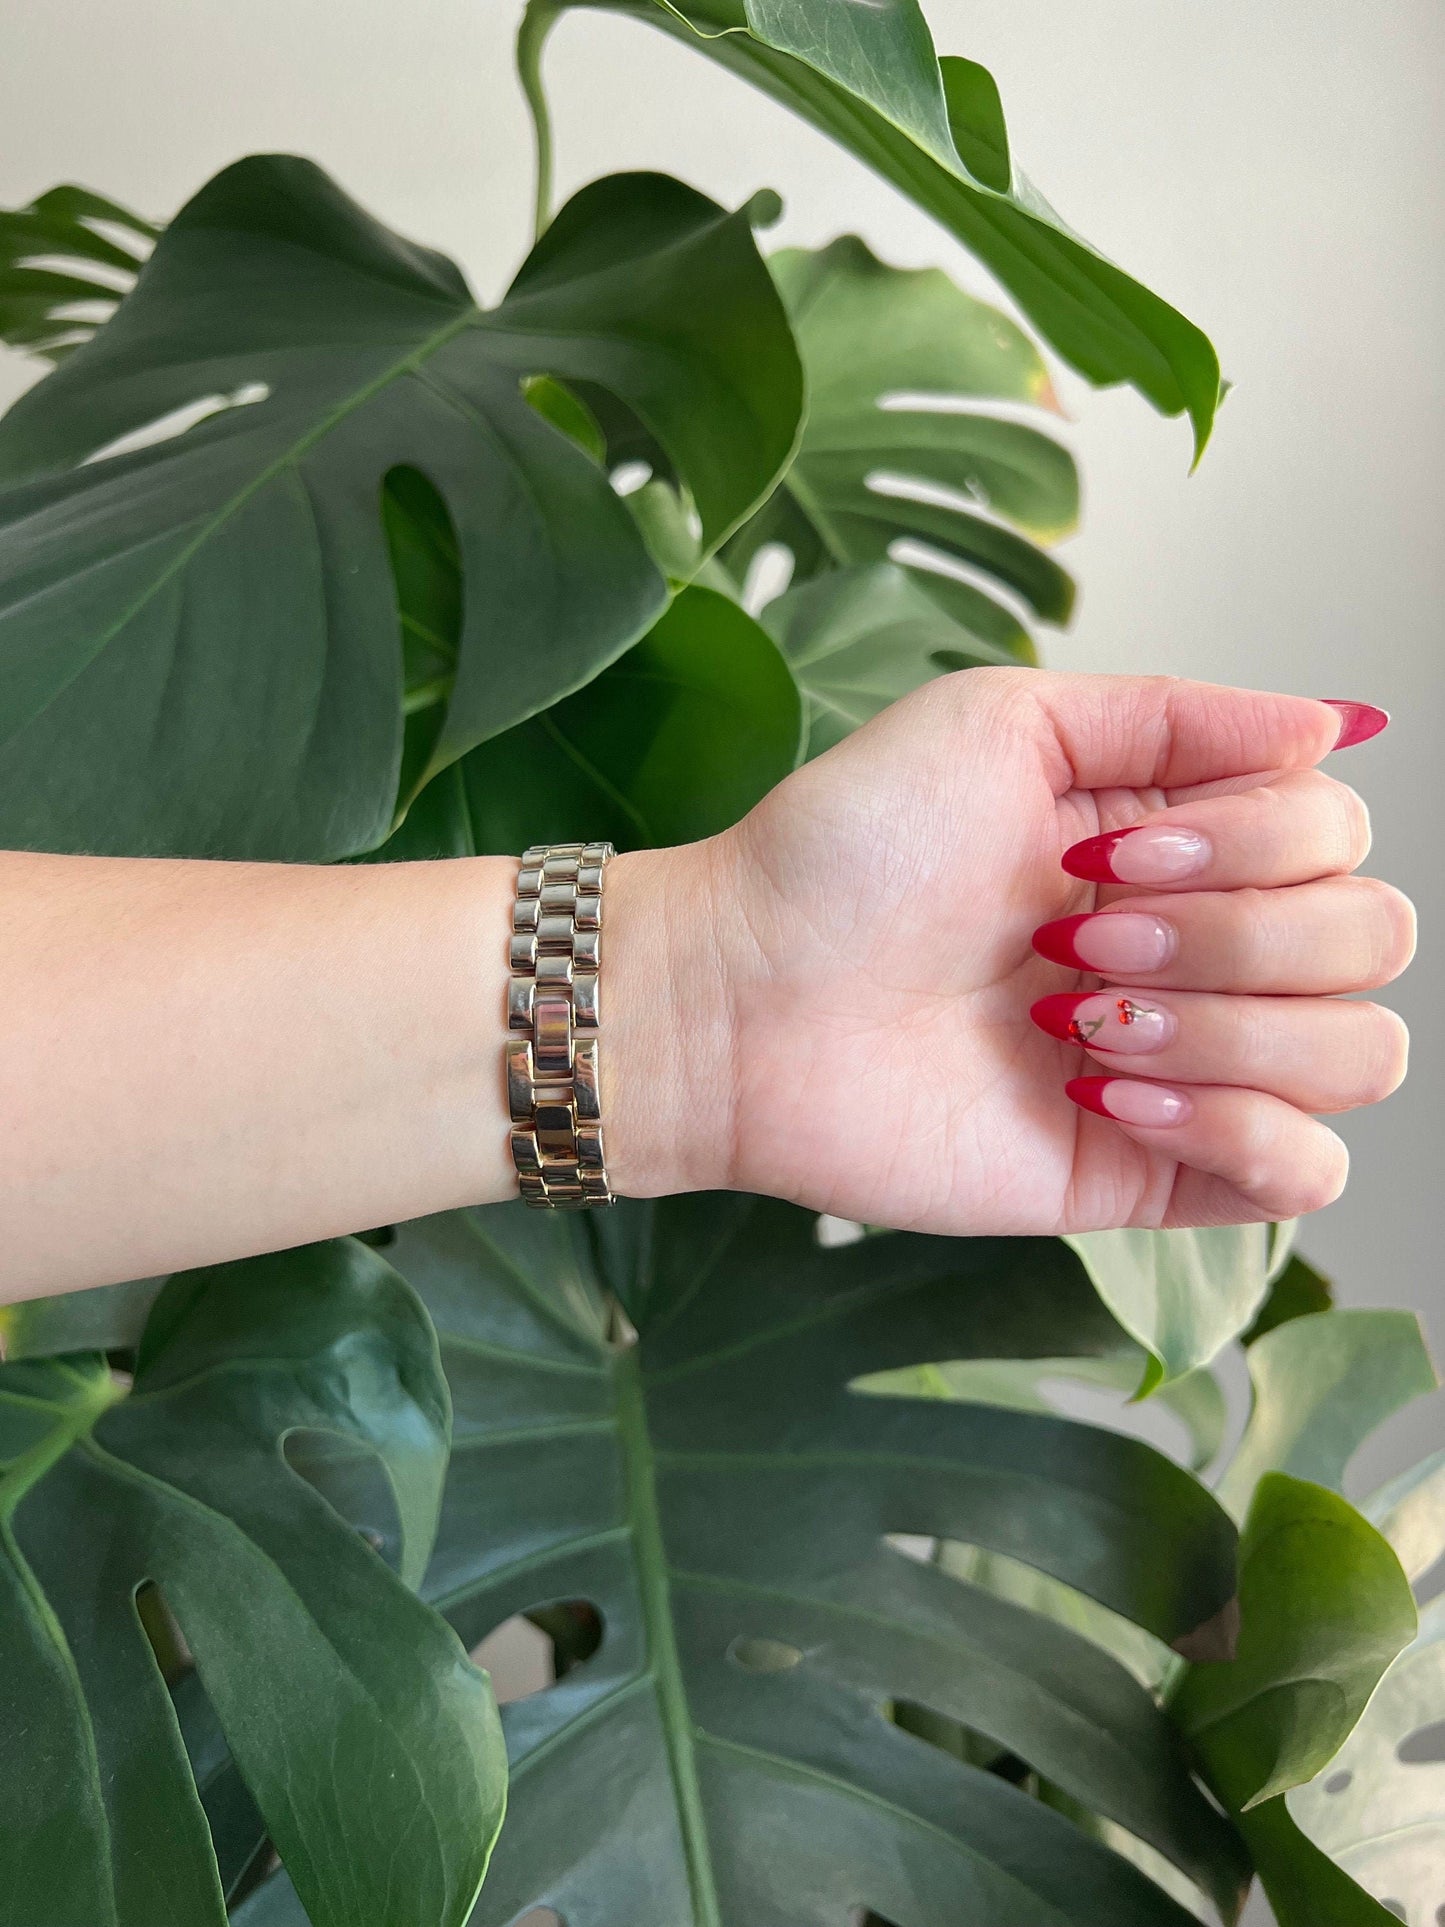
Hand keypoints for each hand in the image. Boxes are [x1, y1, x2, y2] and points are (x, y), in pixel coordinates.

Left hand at [613, 670, 1413, 1233]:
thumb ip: (1177, 715)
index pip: (1340, 835)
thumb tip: (1338, 722)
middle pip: (1372, 939)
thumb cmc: (845, 852)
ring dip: (1231, 1030)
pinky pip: (1306, 1172)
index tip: (1102, 850)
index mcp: (1177, 843)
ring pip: (1360, 1054)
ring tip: (1079, 1025)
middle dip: (1233, 936)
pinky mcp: (1147, 1168)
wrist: (743, 998)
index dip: (1258, 841)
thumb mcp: (1005, 721)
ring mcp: (1184, 1064)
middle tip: (1076, 942)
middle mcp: (1196, 950)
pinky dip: (1239, 1128)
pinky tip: (1109, 1094)